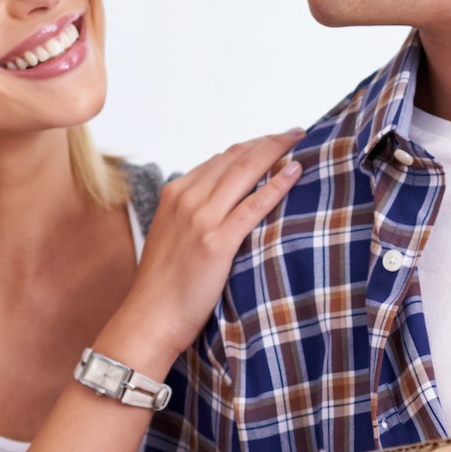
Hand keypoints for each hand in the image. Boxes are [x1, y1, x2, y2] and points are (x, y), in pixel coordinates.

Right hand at [104, 131, 301, 371]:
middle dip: (268, 141)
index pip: (220, 159)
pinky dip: (277, 184)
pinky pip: (254, 205)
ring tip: (301, 141)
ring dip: (276, 151)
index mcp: (174, 194)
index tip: (273, 141)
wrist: (149, 319)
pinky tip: (295, 171)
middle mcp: (186, 199)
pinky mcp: (216, 242)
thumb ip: (194, 216)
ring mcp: (200, 218)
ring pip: (246, 171)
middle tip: (295, 132)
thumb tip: (223, 208)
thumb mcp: (173, 238)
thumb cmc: (164, 287)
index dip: (251, 146)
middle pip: (235, 157)